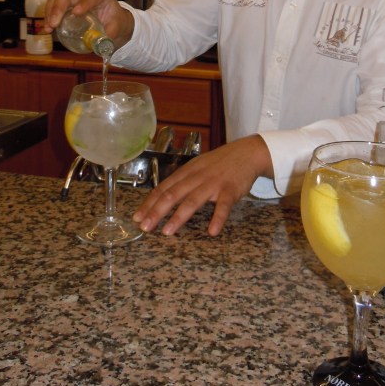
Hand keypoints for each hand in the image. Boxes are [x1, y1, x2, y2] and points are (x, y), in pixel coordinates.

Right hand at [44, 0, 134, 48]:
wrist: (113, 21)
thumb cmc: (116, 21)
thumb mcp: (118, 26)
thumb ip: (111, 33)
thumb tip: (100, 43)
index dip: (84, 3)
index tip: (76, 12)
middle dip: (58, 8)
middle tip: (54, 24)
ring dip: (50, 12)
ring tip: (49, 28)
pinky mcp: (66, 6)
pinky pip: (53, 7)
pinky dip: (49, 17)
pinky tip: (48, 29)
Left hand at [133, 135, 272, 236]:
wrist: (246, 153)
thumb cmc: (219, 163)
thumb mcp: (197, 167)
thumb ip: (183, 181)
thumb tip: (162, 197)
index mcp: (187, 172)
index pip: (163, 188)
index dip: (149, 203)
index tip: (138, 217)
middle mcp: (197, 177)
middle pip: (173, 195)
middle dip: (157, 211)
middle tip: (145, 227)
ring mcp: (213, 184)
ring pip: (193, 200)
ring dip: (179, 217)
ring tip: (168, 232)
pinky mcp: (230, 190)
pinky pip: (223, 206)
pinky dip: (217, 219)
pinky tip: (212, 231)